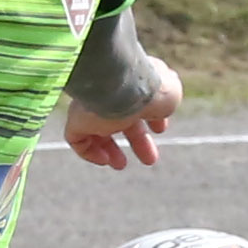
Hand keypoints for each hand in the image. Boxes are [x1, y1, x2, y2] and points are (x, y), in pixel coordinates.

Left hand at [62, 59, 179, 169]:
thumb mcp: (171, 94)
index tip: (160, 129)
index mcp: (134, 82)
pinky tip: (105, 160)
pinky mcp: (77, 119)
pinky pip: (77, 139)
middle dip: (137, 140)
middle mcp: (112, 93)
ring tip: (121, 164)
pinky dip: (90, 153)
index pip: (139, 100)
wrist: (122, 84)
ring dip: (110, 149)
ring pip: (96, 129)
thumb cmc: (150, 87)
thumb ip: (168, 99)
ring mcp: (92, 105)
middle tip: (150, 159)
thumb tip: (163, 108)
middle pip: (121, 118)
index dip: (152, 117)